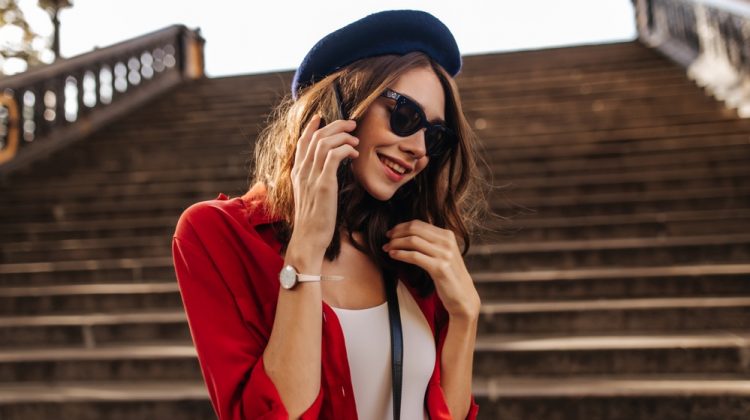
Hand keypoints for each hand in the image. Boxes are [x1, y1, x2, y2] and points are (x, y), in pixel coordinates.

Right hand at [290, 115, 358, 249]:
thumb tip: (328, 172)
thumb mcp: (311, 197)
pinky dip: (345, 149)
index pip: (302, 143)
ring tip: (355, 138)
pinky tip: (354, 153)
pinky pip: (334, 155)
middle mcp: (301, 172)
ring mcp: (311, 177)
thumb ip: (315, 181)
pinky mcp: (323, 184)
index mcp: (297, 174)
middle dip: (334, 126)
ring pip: (325, 143)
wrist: (308, 239)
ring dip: (342, 136)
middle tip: (350, 124)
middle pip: (316, 137)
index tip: (321, 118)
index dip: (312, 127)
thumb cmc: (313, 222)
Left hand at [382, 220, 480, 318]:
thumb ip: (431, 242)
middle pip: (414, 229)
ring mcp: (444, 254)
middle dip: (397, 233)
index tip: (391, 233)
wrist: (463, 296)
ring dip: (396, 244)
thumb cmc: (449, 276)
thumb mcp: (444, 254)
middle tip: (386, 239)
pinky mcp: (439, 268)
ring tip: (387, 248)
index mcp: (448, 235)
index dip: (402, 226)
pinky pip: (414, 256)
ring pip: (412, 241)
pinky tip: (393, 256)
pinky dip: (400, 254)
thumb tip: (408, 232)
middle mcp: (447, 242)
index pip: (419, 224)